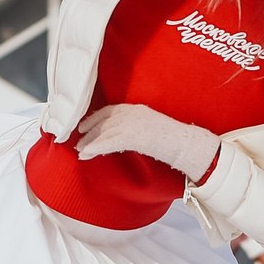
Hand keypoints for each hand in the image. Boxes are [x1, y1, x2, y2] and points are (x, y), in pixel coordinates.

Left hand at [75, 104, 220, 181]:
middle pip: (104, 121)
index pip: (109, 110)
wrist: (185, 144)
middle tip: (78, 142)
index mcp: (137, 109)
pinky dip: (94, 148)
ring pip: (104, 132)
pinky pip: (108, 142)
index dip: (94, 118)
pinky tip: (86, 154)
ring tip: (80, 151)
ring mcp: (132, 124)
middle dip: (89, 132)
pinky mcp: (132, 136)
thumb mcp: (152, 127)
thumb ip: (136, 128)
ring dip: (89, 143)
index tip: (83, 125)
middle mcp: (132, 113)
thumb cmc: (173, 140)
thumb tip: (121, 137)